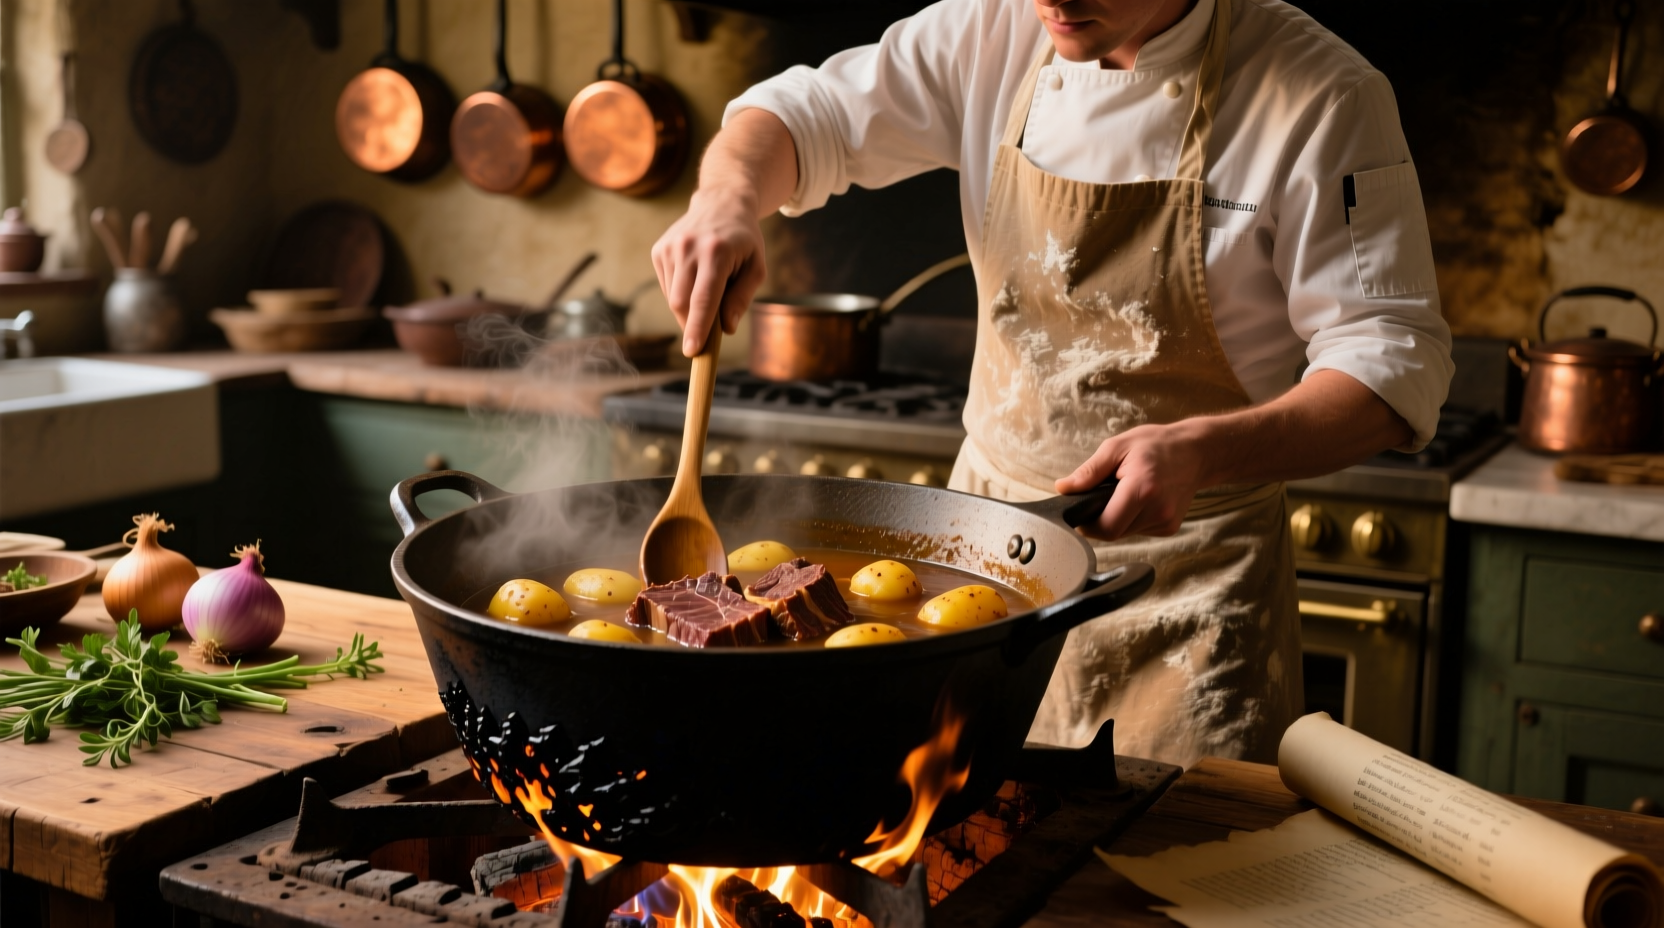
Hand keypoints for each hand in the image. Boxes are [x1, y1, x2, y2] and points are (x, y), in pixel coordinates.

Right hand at [651, 187, 768, 357]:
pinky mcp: (659, 249)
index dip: (697, 328)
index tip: (691, 352)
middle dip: (693, 324)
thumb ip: (742, 298)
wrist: (721, 203)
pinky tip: (694, 277)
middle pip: (681, 303)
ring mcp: (670, 247)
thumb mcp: (756, 267)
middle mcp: (688, 248)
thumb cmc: (744, 240)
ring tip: (708, 288)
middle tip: (708, 332)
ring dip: (688, 308)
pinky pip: (666, 286)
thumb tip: (725, 328)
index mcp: (716, 252)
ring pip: (672, 297)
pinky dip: (680, 292)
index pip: (703, 298)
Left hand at [1054, 421, 1215, 541]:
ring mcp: (1166, 522)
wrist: (1197, 452)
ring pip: (1126, 534)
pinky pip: (1139, 531)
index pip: (1106, 527)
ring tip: (1123, 494)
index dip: (1088, 525)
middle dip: (1100, 521)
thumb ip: (1089, 471)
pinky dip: (1131, 520)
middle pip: (1114, 533)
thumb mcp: (1117, 447)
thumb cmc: (1156, 444)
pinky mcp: (1170, 527)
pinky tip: (1138, 500)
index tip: (1081, 513)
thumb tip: (1063, 488)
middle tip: (1100, 498)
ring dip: (1116, 520)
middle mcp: (1157, 510)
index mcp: (1142, 489)